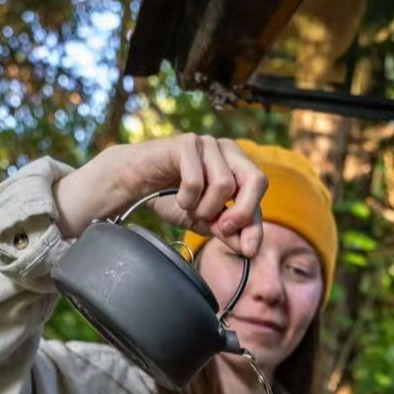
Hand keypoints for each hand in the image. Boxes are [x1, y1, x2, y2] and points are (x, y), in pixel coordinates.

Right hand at [54, 135, 266, 256]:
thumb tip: (250, 248)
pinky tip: (177, 197)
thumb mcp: (205, 221)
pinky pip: (197, 181)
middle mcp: (227, 150)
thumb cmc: (171, 197)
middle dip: (241, 212)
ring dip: (205, 207)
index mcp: (237, 165)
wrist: (135, 184)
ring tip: (189, 207)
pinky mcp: (187, 143)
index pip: (259, 192)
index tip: (248, 250)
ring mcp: (208, 143)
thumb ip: (228, 231)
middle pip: (256, 179)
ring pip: (224, 184)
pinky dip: (186, 198)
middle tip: (220, 227)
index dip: (255, 223)